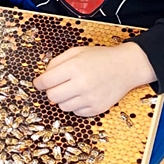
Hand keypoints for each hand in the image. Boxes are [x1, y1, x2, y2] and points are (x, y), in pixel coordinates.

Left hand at [32, 43, 155, 116]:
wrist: (126, 67)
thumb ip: (56, 62)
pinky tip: (83, 95)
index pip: (46, 81)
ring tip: (73, 88)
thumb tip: (43, 77)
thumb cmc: (100, 58)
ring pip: (62, 106)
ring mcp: (90, 98)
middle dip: (50, 91)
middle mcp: (82, 84)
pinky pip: (76, 112)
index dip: (38, 83)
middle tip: (56, 85)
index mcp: (74, 67)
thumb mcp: (76, 52)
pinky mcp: (97, 109)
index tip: (38, 83)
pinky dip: (75, 105)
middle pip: (52, 97)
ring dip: (63, 99)